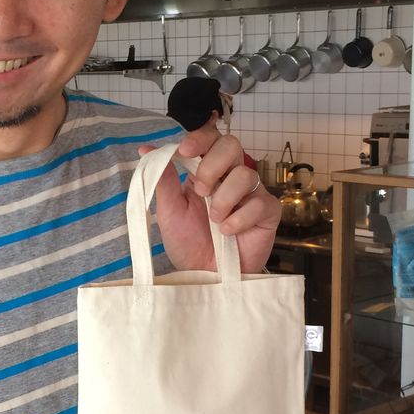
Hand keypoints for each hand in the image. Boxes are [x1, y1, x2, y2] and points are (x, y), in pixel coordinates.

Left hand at [140, 129, 280, 274]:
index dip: (200, 138)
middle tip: (201, 190)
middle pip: (232, 145)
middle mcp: (230, 177)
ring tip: (215, 221)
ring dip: (224, 199)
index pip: (209, 139)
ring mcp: (251, 193)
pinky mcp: (267, 212)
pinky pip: (260, 202)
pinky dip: (239, 219)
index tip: (186, 150)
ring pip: (245, 174)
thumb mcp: (169, 211)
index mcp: (205, 171)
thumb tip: (146, 150)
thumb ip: (163, 180)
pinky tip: (228, 232)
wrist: (206, 275)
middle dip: (213, 165)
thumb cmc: (188, 243)